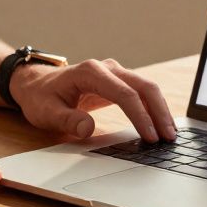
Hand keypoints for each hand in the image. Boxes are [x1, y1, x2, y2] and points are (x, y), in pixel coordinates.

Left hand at [9, 58, 177, 143]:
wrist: (37, 85)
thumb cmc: (41, 98)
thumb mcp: (46, 113)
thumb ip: (67, 120)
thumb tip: (87, 128)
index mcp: (90, 72)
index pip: (124, 94)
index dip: (140, 115)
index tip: (150, 136)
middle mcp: (107, 69)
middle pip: (143, 87)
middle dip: (159, 112)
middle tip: (169, 137)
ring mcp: (114, 73)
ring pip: (147, 88)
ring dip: (160, 110)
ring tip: (170, 135)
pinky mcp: (118, 82)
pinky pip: (141, 92)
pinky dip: (153, 107)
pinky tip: (161, 124)